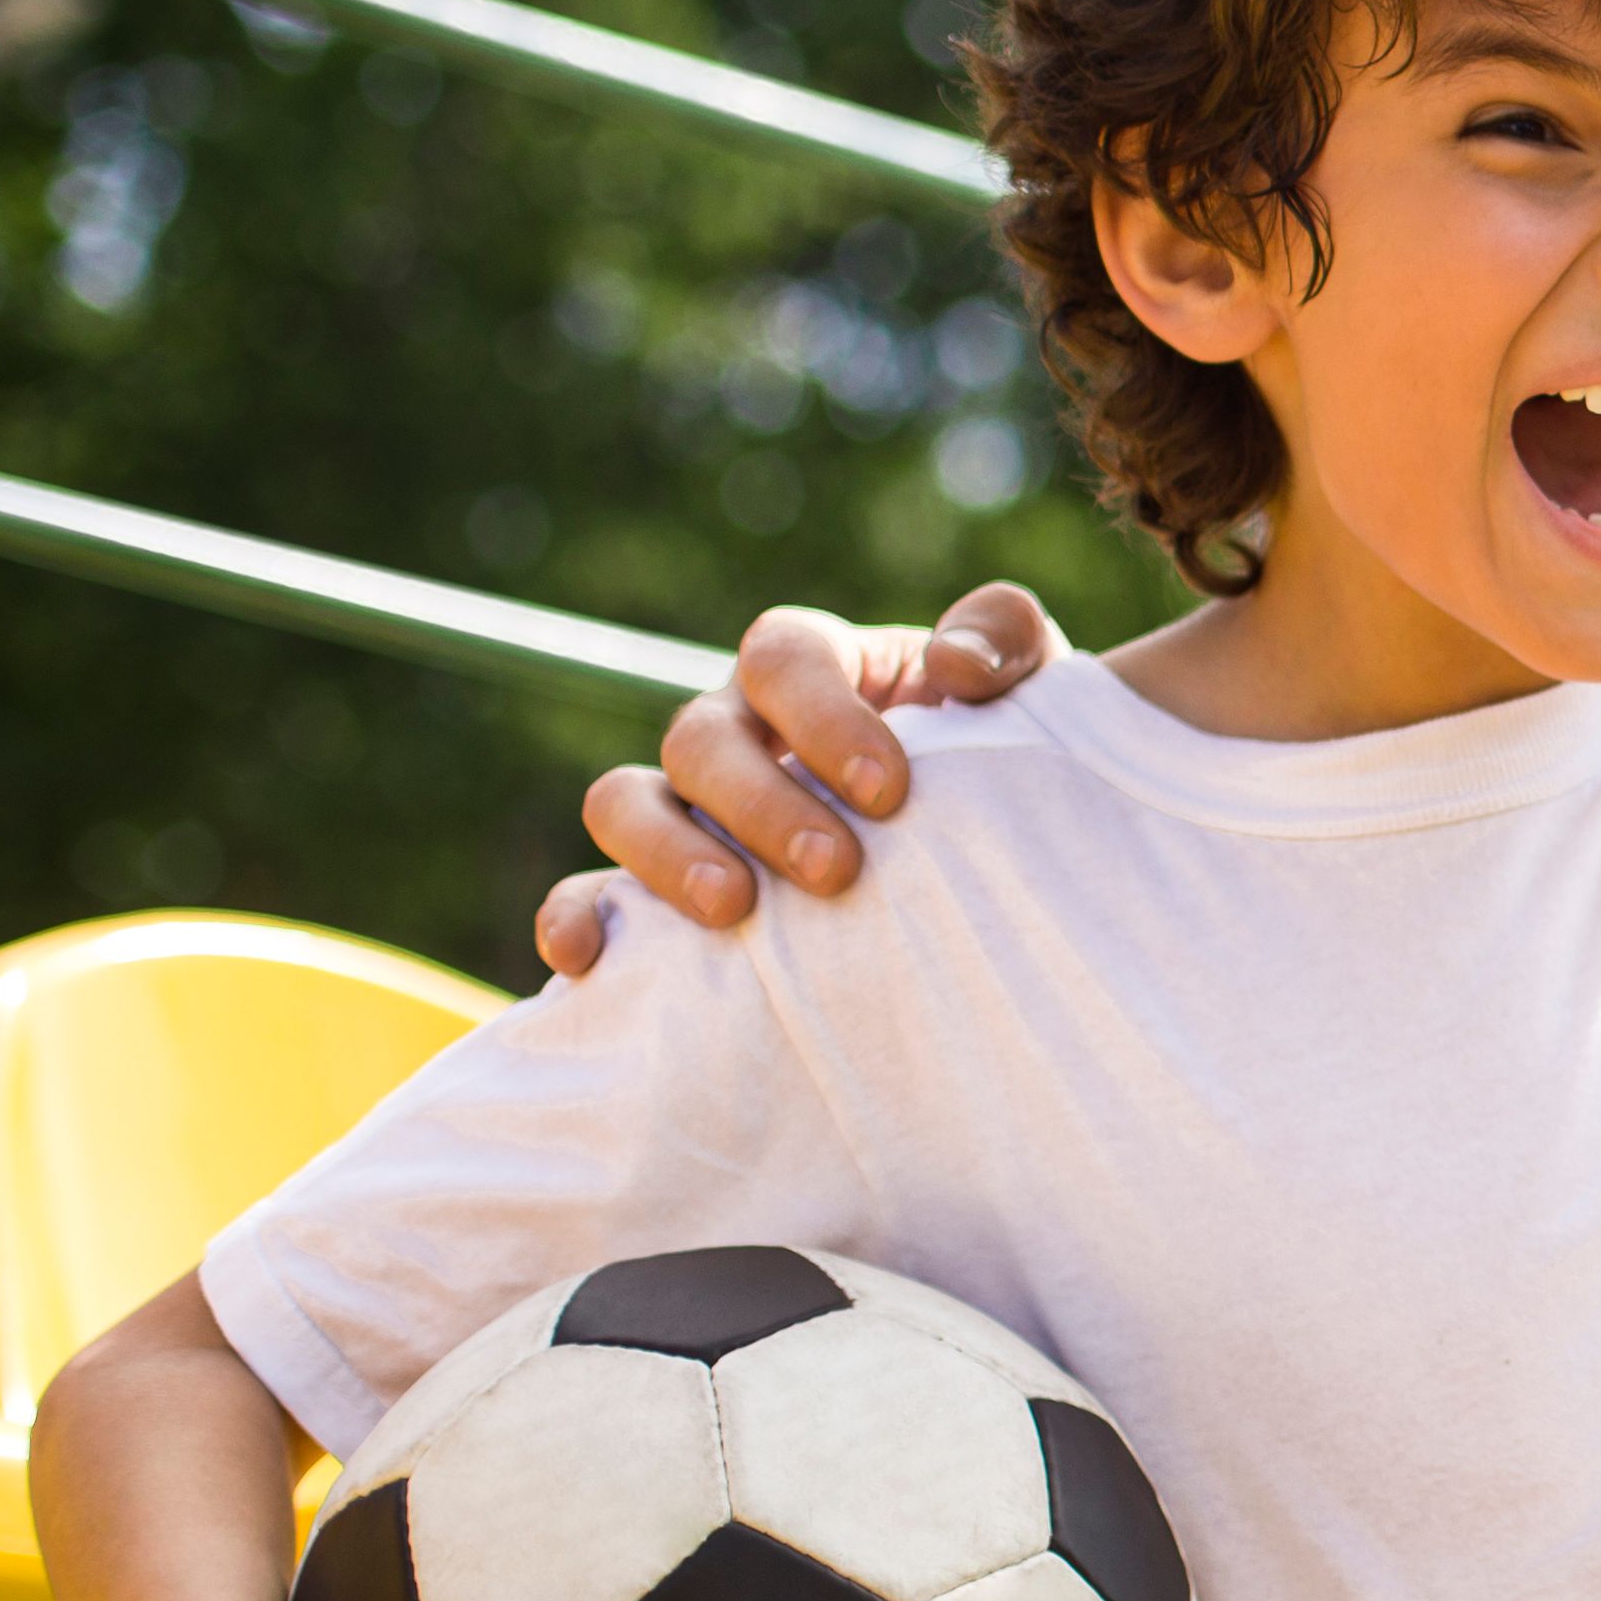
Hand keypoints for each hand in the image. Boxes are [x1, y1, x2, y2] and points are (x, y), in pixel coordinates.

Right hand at [532, 587, 1053, 980]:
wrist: (981, 847)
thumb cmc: (997, 755)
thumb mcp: (1027, 686)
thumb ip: (1005, 640)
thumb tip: (956, 665)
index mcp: (812, 670)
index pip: (782, 657)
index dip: (825, 716)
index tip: (893, 790)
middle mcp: (734, 729)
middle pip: (700, 736)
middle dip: (763, 802)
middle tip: (837, 870)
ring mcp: (686, 808)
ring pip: (624, 801)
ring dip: (665, 852)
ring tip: (733, 908)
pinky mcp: (658, 887)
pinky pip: (587, 894)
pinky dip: (573, 918)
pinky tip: (585, 960)